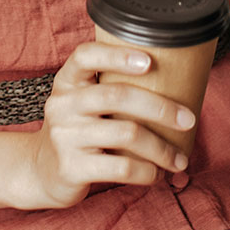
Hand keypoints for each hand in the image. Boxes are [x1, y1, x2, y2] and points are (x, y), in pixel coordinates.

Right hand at [12, 42, 194, 208]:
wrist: (40, 172)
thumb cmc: (77, 133)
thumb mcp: (82, 104)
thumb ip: (111, 91)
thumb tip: (177, 86)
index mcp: (67, 83)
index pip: (85, 56)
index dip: (117, 55)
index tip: (150, 61)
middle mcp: (61, 105)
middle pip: (117, 95)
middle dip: (161, 107)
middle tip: (188, 120)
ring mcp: (64, 137)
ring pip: (128, 133)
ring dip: (162, 149)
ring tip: (178, 159)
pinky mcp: (71, 168)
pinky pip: (122, 167)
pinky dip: (147, 172)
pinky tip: (156, 174)